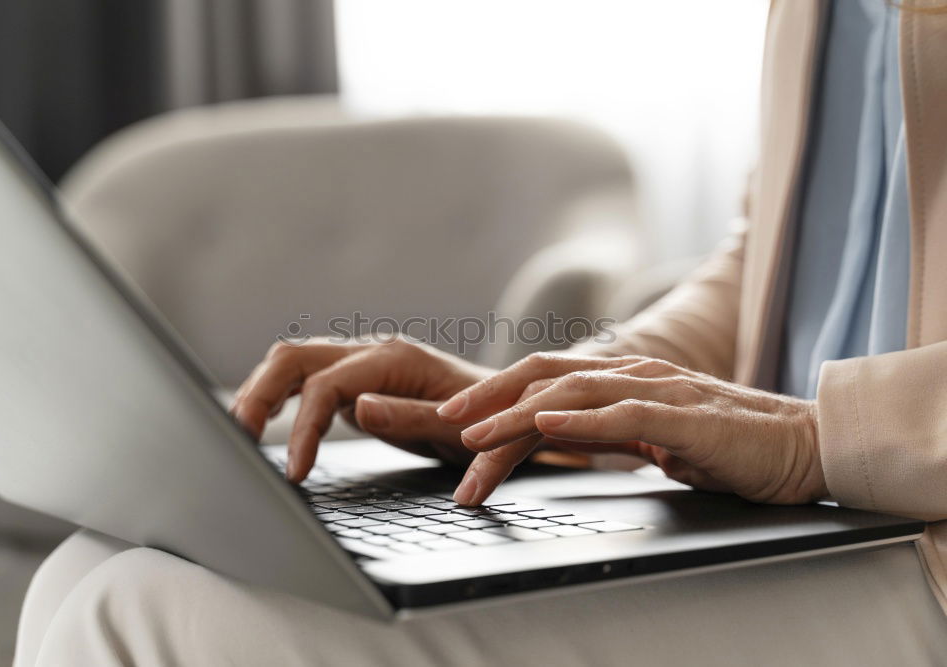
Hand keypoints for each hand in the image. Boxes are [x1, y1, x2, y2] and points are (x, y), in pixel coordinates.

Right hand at [231, 338, 491, 481]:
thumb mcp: (456, 427)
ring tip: (237, 433)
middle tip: (238, 440)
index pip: (327, 385)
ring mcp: (359, 363)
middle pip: (294, 357)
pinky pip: (305, 378)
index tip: (295, 472)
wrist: (507, 409)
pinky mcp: (355, 381)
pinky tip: (262, 422)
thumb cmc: (489, 420)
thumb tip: (358, 407)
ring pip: (292, 361)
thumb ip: (408, 416)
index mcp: (393, 359)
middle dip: (259, 395)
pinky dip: (278, 396)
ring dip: (260, 391)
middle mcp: (370, 351)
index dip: (303, 428)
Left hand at [438, 353, 826, 505]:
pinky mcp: (682, 415)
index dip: (496, 394)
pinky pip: (620, 414)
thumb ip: (613, 429)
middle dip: (487, 398)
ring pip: (570, 394)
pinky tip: (543, 430)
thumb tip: (570, 440)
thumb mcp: (655, 437)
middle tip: (441, 422)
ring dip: (515, 417)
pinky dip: (577, 422)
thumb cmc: (729, 444)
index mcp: (622, 380)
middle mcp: (631, 374)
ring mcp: (656, 390)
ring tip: (474, 437)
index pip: (545, 380)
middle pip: (543, 377)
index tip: (455, 419)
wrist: (802, 446)